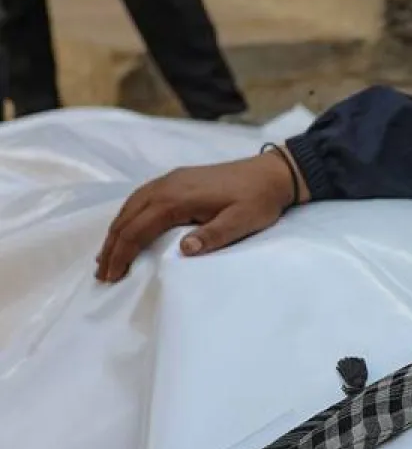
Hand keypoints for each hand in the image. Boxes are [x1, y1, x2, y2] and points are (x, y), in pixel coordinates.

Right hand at [94, 151, 301, 282]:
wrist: (272, 173)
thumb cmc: (258, 200)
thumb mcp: (241, 222)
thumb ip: (213, 236)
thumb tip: (184, 249)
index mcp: (177, 198)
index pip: (137, 229)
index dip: (122, 254)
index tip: (112, 276)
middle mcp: (166, 186)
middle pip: (127, 218)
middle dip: (112, 246)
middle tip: (102, 273)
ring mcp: (170, 179)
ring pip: (130, 206)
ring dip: (117, 231)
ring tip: (107, 255)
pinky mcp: (177, 178)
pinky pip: (141, 197)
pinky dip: (128, 215)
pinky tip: (127, 227)